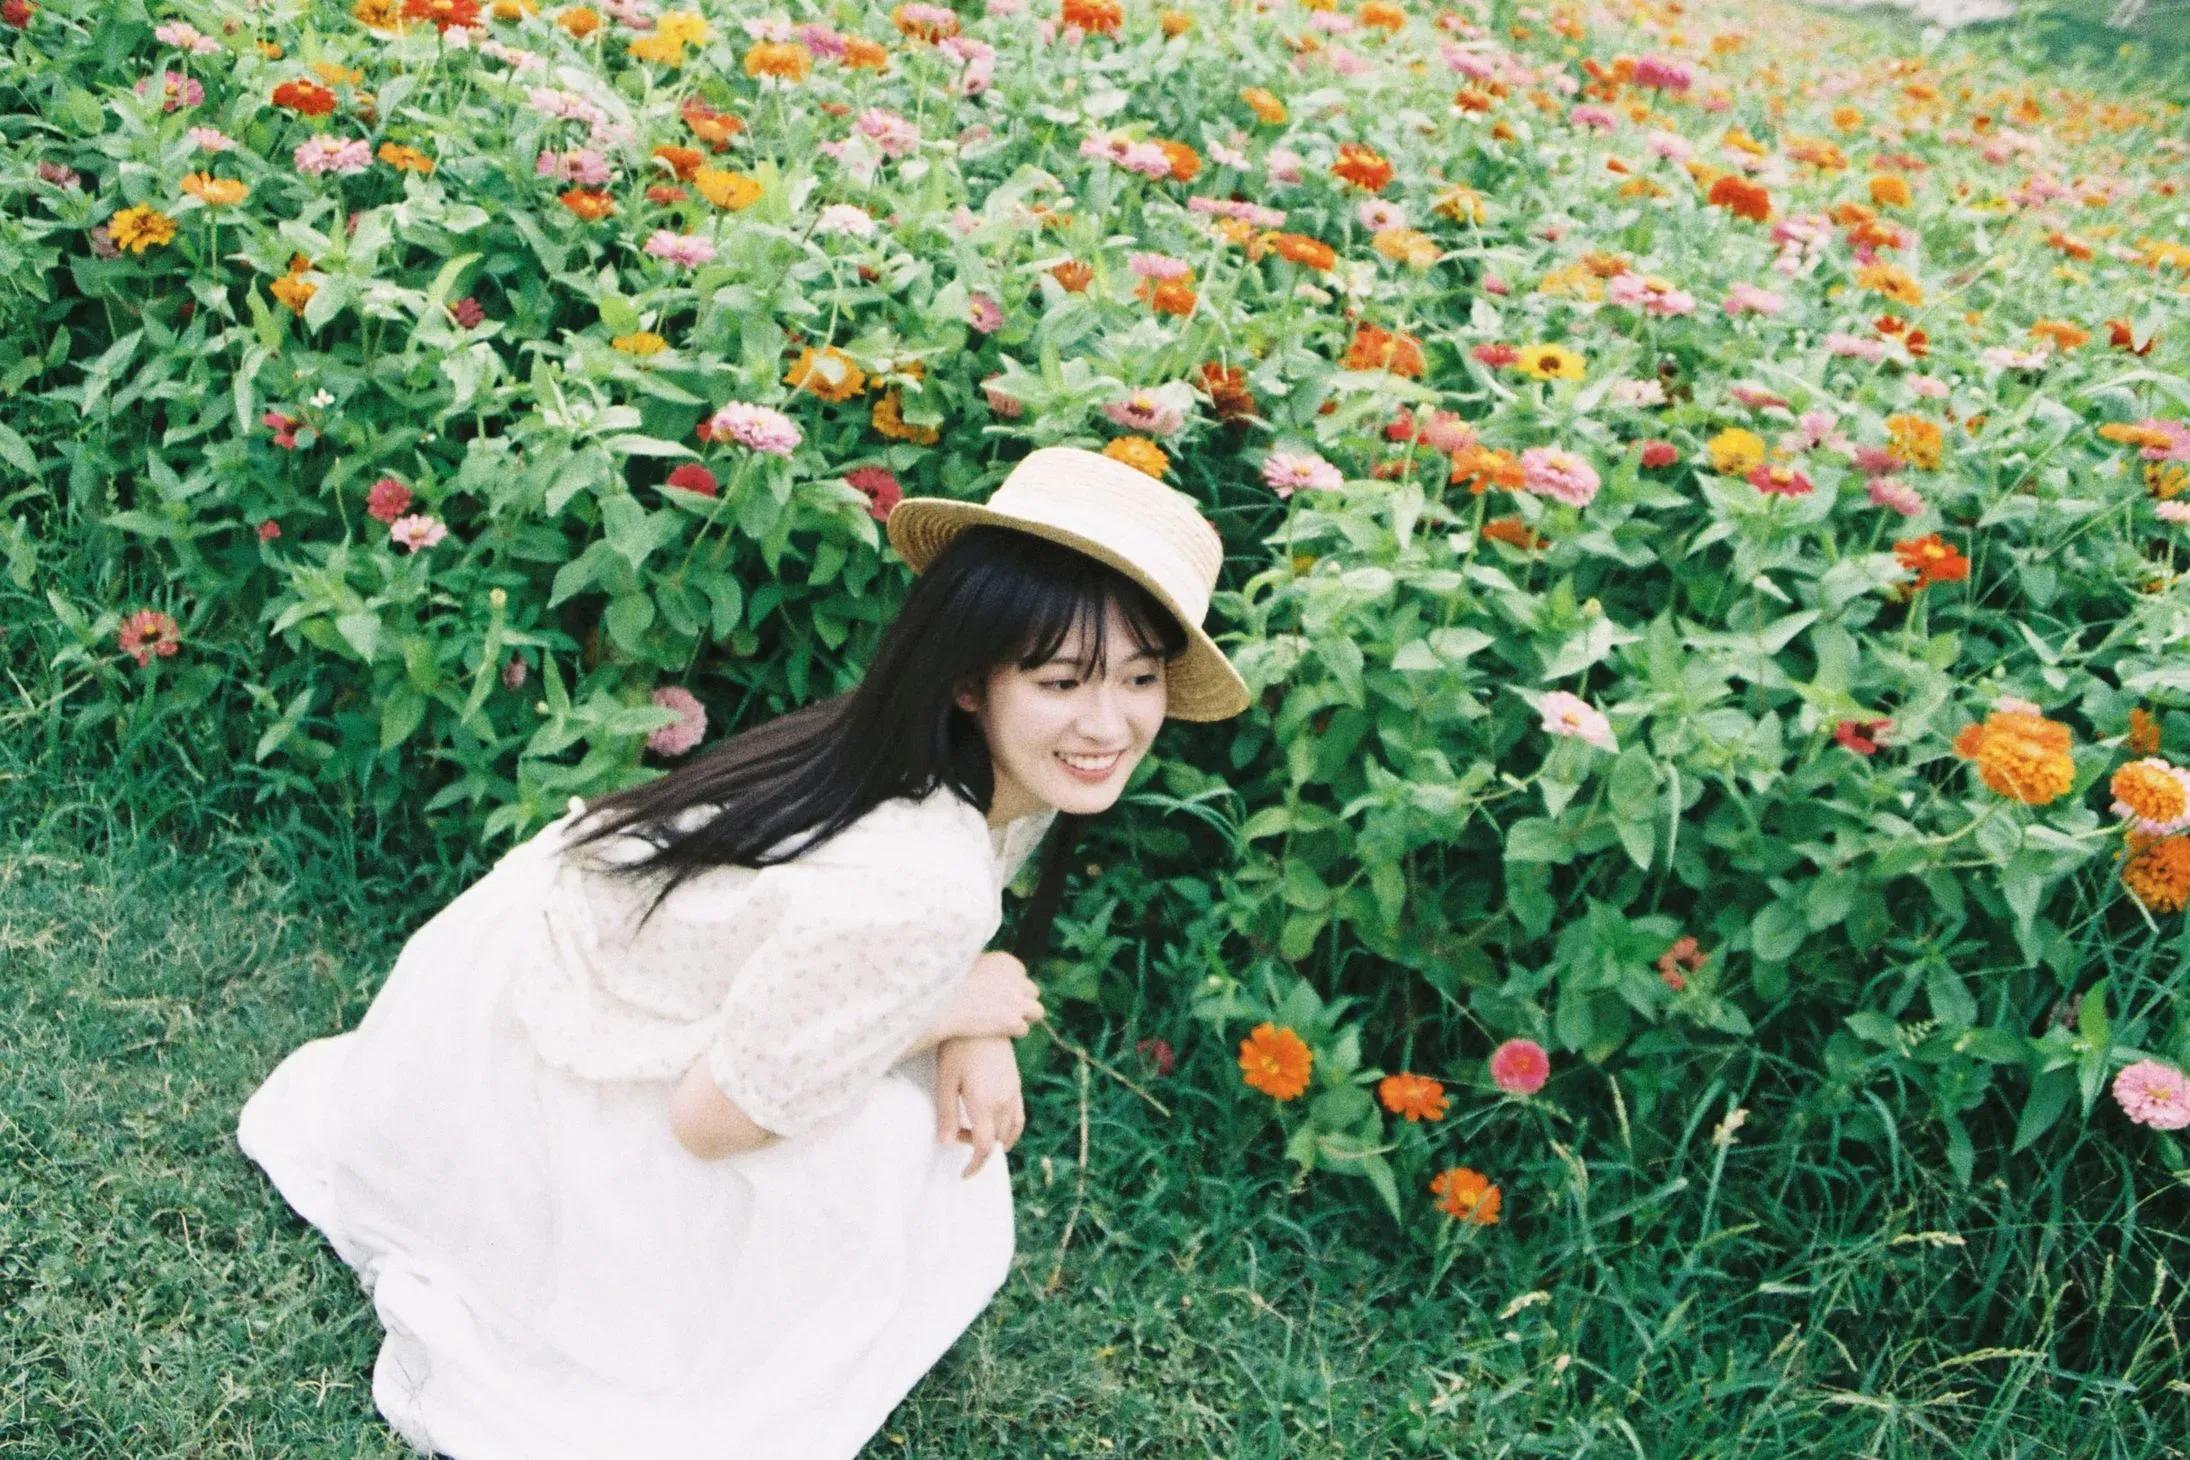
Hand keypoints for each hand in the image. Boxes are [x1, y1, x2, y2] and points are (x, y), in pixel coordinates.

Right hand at [934, 950, 1045, 1042]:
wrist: (939, 1007)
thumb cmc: (945, 986)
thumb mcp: (967, 964)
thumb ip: (984, 966)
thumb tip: (984, 966)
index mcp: (1006, 961)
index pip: (1020, 973)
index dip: (1010, 985)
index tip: (997, 993)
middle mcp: (1016, 979)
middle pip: (1032, 991)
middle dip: (1021, 1000)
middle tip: (1004, 1010)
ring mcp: (1017, 1000)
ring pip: (1037, 1011)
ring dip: (1024, 1017)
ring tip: (1008, 1023)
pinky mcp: (1013, 1021)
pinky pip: (1023, 1029)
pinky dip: (1013, 1032)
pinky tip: (999, 1033)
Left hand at [934, 1035, 1023, 1178]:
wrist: (984, 1015)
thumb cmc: (958, 1047)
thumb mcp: (945, 1080)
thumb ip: (945, 1113)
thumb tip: (943, 1142)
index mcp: (985, 1103)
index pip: (985, 1147)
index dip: (975, 1165)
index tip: (964, 1174)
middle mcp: (1004, 1101)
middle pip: (998, 1141)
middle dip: (978, 1148)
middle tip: (954, 1132)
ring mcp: (1014, 1092)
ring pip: (1012, 1130)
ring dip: (995, 1139)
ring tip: (974, 1130)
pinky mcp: (1017, 1084)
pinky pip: (1019, 1115)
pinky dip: (1010, 1128)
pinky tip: (995, 1122)